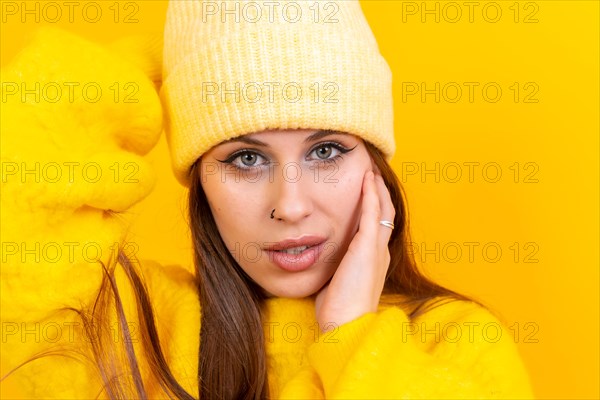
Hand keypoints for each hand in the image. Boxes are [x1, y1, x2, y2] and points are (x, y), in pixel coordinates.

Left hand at [314, 170, 395, 331]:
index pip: (377, 225)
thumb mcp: (337, 283)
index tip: (366, 189)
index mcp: (373, 259)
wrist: (346, 326)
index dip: (375, 206)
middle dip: (379, 191)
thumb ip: (335, 268)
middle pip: (385, 213)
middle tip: (372, 172)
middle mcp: (380, 251)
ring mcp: (377, 249)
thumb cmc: (339, 310)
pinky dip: (371, 194)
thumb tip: (320, 260)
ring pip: (383, 209)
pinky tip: (367, 179)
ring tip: (371, 169)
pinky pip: (373, 213)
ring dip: (377, 187)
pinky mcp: (368, 248)